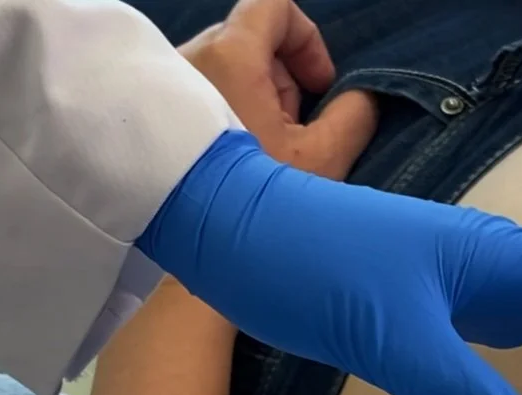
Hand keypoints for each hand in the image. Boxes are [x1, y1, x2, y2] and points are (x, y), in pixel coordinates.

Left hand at [177, 0, 376, 180]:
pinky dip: (228, 117)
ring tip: (266, 154)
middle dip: (284, 80)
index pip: (275, 5)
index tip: (319, 87)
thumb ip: (354, 117)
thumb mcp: (322, 161)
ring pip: (227, 70)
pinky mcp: (157, 115)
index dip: (307, 39)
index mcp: (231, 55)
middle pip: (251, 42)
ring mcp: (168, 86)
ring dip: (257, 102)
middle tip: (296, 131)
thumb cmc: (255, 200)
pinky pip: (201, 95)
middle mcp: (191, 58)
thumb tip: (364, 99)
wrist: (194, 245)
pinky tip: (237, 163)